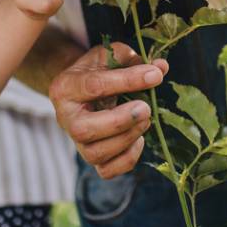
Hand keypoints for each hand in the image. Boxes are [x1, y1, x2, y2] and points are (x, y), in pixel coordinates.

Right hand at [48, 41, 169, 177]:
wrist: (83, 88)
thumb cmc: (98, 69)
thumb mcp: (111, 55)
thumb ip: (133, 59)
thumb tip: (161, 67)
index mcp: (65, 87)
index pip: (94, 86)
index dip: (128, 81)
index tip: (155, 76)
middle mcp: (65, 118)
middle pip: (85, 129)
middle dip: (121, 121)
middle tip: (146, 107)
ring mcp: (76, 141)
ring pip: (96, 153)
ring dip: (127, 138)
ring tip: (145, 120)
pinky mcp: (90, 157)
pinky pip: (107, 170)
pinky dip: (127, 158)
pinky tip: (139, 139)